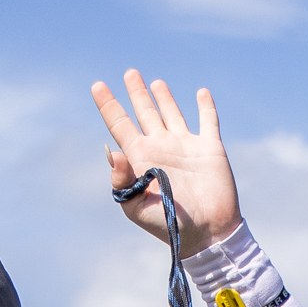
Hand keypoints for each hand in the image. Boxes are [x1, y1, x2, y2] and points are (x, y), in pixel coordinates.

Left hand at [93, 72, 240, 256]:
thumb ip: (121, 181)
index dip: (108, 104)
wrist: (205, 234)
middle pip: (144, 112)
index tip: (97, 86)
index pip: (120, 124)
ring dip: (164, 97)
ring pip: (172, 113)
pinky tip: (201, 92)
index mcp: (141, 158)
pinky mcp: (210, 148)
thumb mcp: (136, 207)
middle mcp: (161, 147)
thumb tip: (112, 152)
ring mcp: (185, 146)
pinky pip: (208, 121)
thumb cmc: (168, 225)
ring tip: (155, 82)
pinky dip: (206, 106)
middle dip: (136, 92)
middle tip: (129, 72)